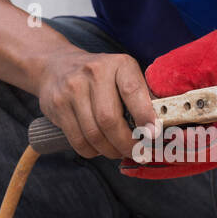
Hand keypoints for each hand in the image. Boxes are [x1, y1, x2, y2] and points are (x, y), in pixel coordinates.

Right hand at [36, 44, 156, 158]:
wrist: (56, 65)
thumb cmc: (100, 77)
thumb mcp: (123, 75)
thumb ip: (141, 97)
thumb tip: (160, 128)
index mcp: (119, 64)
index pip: (133, 91)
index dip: (144, 116)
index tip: (152, 134)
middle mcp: (94, 72)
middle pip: (110, 120)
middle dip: (126, 143)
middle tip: (136, 153)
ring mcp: (72, 88)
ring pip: (93, 134)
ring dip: (110, 150)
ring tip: (117, 151)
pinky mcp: (57, 105)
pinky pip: (77, 140)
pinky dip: (92, 151)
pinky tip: (98, 148)